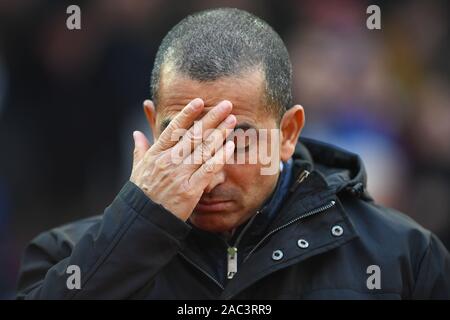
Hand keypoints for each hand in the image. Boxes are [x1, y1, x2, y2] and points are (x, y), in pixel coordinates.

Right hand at [130, 98, 236, 220]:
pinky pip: (209, 169)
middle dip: (211, 118)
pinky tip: (230, 145)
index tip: (200, 101)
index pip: (174, 128)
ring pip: (204, 149)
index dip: (188, 113)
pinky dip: (220, 156)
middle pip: (194, 134)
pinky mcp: (191, 189)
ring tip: (232, 120)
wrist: (144, 220)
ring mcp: (181, 174)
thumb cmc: (141, 193)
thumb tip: (136, 134)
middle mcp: (169, 160)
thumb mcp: (137, 168)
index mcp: (156, 153)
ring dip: (220, 133)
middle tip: (226, 104)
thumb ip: (140, 149)